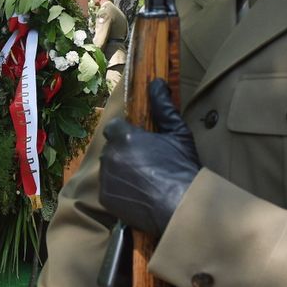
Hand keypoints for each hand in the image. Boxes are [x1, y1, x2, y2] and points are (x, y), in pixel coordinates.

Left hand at [99, 78, 200, 238]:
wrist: (181, 205)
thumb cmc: (181, 167)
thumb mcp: (177, 132)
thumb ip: (163, 106)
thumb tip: (156, 81)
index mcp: (124, 136)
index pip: (114, 127)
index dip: (126, 134)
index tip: (140, 142)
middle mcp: (110, 154)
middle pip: (111, 148)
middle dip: (123, 152)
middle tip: (145, 163)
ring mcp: (106, 177)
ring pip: (108, 168)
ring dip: (120, 170)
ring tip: (143, 180)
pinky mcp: (105, 197)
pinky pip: (108, 188)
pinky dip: (118, 190)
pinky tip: (137, 193)